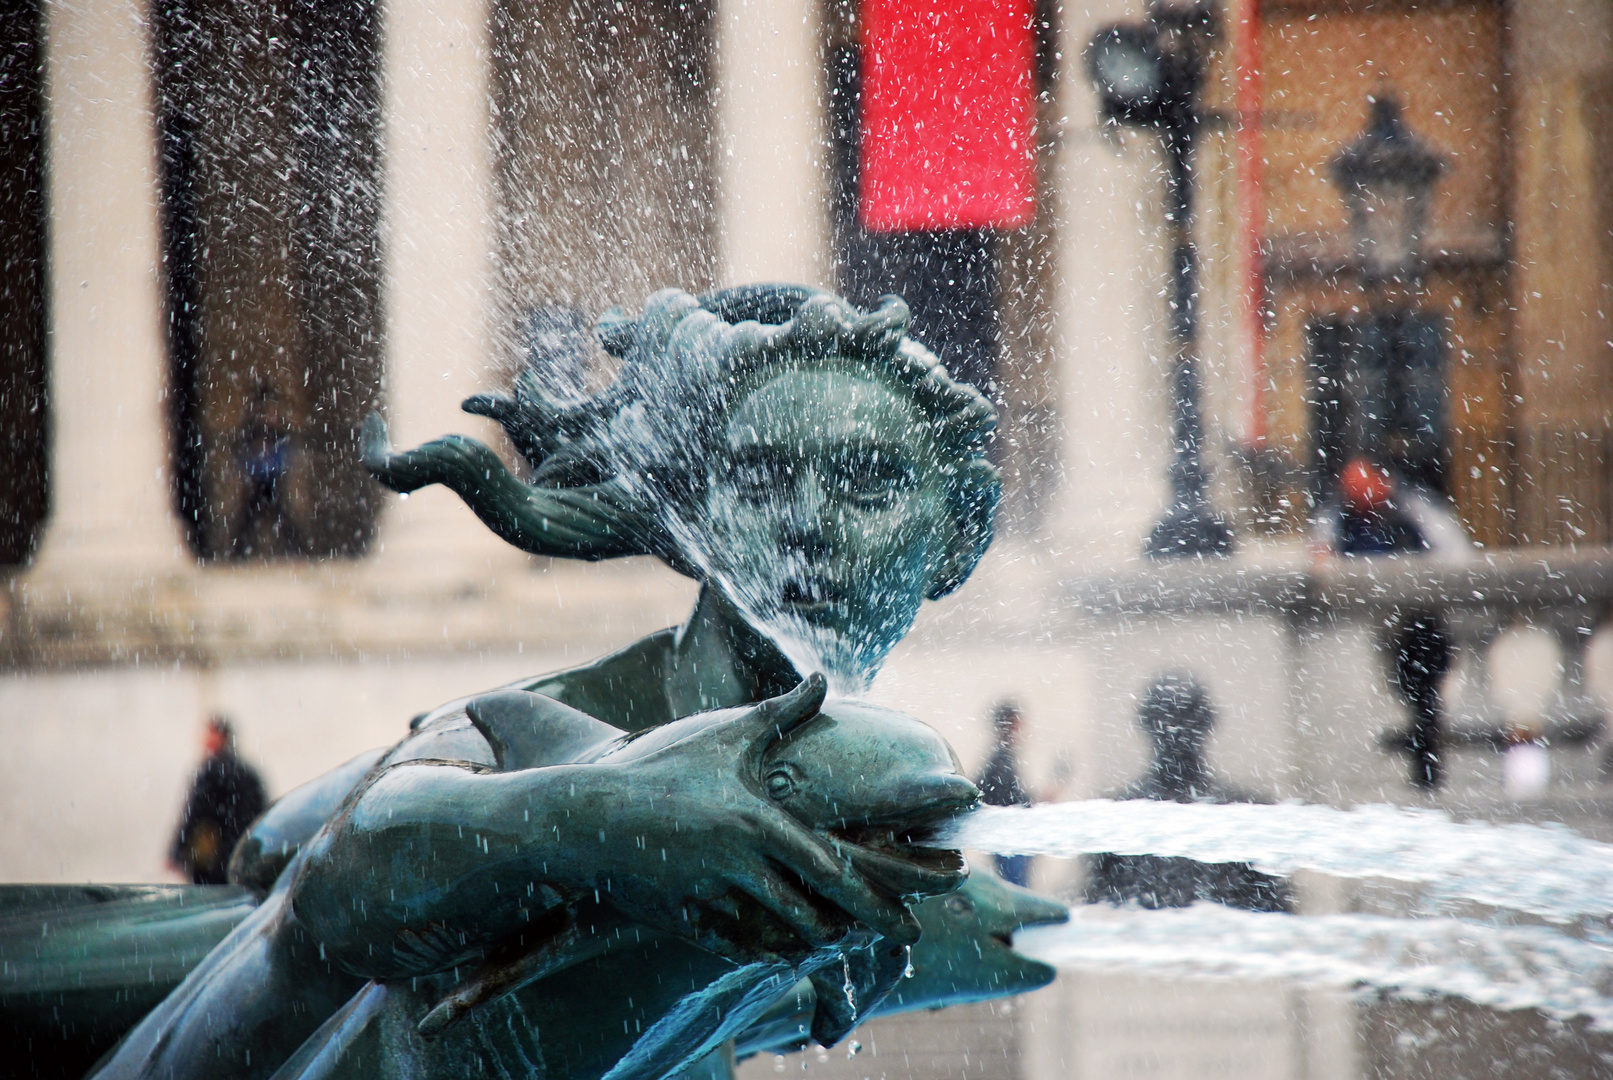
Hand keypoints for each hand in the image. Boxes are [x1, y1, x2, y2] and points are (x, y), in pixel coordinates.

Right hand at [557, 675, 922, 958]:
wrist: (591, 812)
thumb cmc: (666, 767)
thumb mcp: (727, 736)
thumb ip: (782, 713)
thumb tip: (821, 677)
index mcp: (758, 820)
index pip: (829, 868)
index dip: (873, 897)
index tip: (908, 918)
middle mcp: (739, 861)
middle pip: (812, 913)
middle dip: (852, 930)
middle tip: (886, 937)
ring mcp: (710, 894)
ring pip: (779, 936)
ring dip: (813, 942)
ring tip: (837, 939)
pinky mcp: (684, 918)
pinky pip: (738, 948)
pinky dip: (768, 952)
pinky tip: (787, 949)